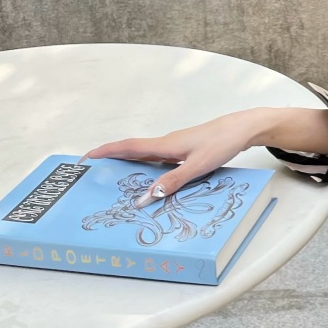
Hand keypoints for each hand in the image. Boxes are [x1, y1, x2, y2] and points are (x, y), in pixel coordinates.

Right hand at [77, 110, 261, 208]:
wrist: (243, 129)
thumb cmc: (221, 143)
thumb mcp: (197, 166)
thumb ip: (172, 182)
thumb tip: (145, 198)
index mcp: (165, 145)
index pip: (126, 147)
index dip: (104, 152)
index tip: (84, 159)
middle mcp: (166, 144)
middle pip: (132, 152)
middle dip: (111, 161)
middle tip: (93, 175)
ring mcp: (176, 147)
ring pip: (146, 157)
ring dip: (130, 166)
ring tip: (116, 181)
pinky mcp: (186, 150)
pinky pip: (160, 160)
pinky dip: (149, 169)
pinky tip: (152, 181)